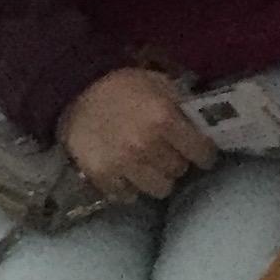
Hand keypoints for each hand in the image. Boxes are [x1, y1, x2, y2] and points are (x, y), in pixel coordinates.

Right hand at [60, 67, 216, 200]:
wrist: (73, 91)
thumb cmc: (122, 85)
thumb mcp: (158, 83)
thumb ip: (182, 104)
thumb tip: (206, 123)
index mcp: (163, 118)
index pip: (201, 151)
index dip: (203, 151)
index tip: (200, 150)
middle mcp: (147, 145)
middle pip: (179, 170)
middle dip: (177, 160)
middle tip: (167, 151)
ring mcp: (124, 165)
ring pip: (160, 189)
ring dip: (157, 177)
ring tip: (148, 163)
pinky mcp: (104, 178)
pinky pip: (130, 196)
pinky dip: (130, 186)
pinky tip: (126, 170)